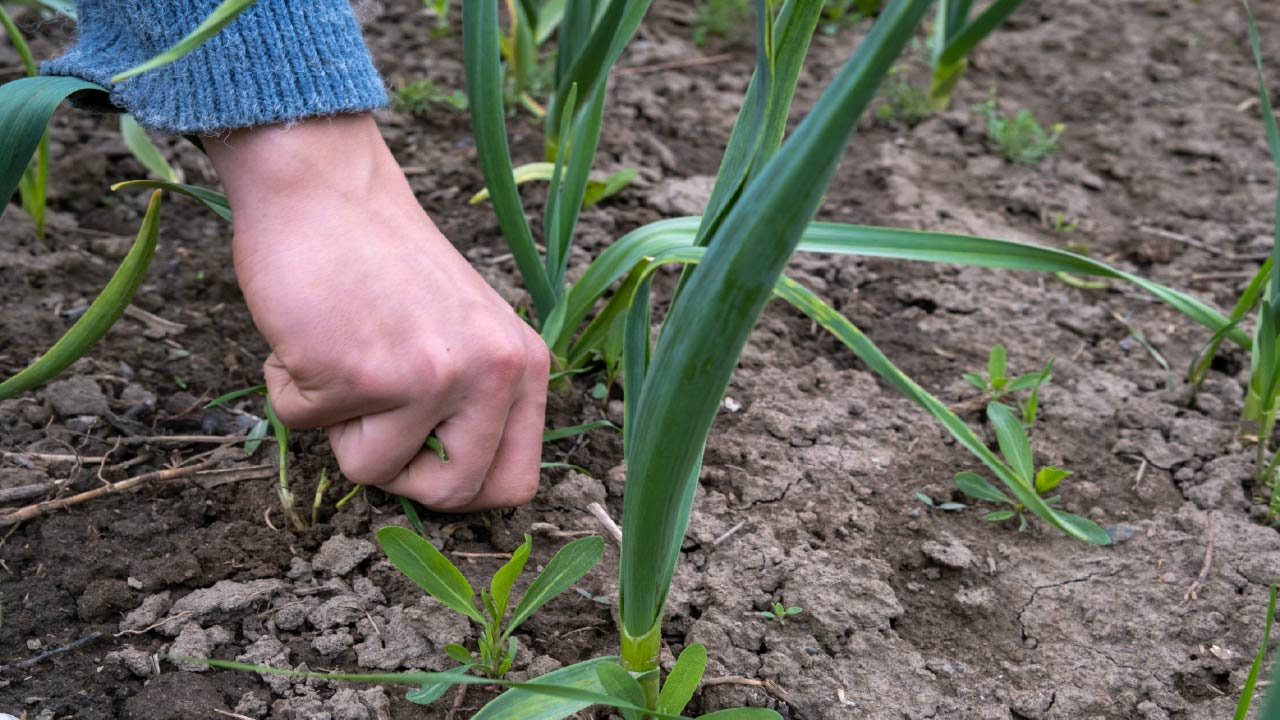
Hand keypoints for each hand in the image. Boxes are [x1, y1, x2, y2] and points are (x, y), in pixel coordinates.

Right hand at [206, 114, 548, 511]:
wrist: (325, 188)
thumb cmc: (384, 260)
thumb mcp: (467, 328)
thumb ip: (476, 399)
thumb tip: (459, 487)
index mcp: (524, 364)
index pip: (515, 483)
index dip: (463, 489)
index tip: (424, 463)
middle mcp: (491, 373)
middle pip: (452, 495)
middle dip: (398, 472)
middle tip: (373, 415)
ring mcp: (428, 376)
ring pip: (369, 471)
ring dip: (337, 423)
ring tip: (340, 353)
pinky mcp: (359, 375)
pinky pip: (302, 425)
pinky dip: (287, 386)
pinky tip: (307, 331)